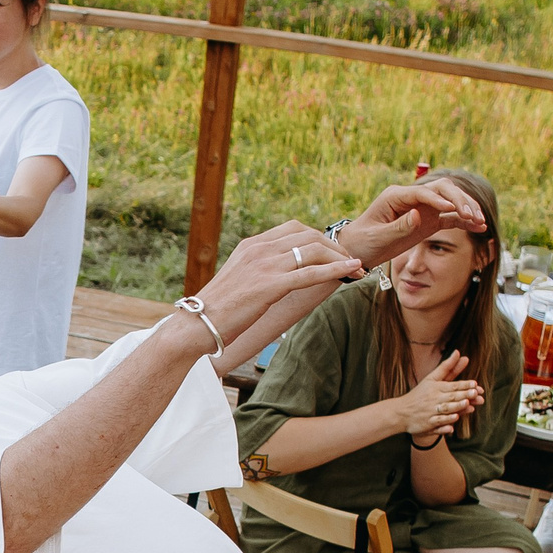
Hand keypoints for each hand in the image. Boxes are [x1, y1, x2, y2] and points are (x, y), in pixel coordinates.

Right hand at [196, 221, 365, 333]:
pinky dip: (336, 269)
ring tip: (356, 268)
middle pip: (308, 235)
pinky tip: (352, 270)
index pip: (293, 228)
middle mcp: (259, 249)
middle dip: (334, 246)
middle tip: (349, 260)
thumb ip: (259, 271)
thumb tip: (279, 278)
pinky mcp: (270, 285)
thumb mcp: (240, 280)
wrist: (197, 324)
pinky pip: (311, 272)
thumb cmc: (218, 310)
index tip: (331, 250)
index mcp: (251, 245)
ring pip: (314, 250)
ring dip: (340, 257)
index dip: (318, 237)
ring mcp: (265, 265)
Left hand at [337, 179, 487, 268]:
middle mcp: (412, 198)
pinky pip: (451, 218)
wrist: (357, 249)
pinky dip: (465, 221)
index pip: (423, 192)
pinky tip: (480, 227)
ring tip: (480, 221)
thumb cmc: (363, 241)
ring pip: (451, 201)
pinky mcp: (429, 220)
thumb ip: (398, 226)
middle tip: (472, 215)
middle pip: (442, 190)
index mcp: (396, 196)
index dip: (439, 200)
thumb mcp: (378, 237)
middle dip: (459, 200)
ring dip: (467, 208)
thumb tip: (418, 215)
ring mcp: (422, 208)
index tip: (454, 211)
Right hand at [393, 351, 481, 439]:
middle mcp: (433, 399)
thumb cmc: (420, 394)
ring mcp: (430, 412)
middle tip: (475, 393)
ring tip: (466, 404)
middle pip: (451, 397)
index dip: (464, 385)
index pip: (452, 385)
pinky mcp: (428, 424)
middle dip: (463, 395)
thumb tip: (459, 352)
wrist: (401, 412)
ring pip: (445, 410)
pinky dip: (445, 424)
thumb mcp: (432, 379)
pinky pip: (437, 424)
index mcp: (436, 387)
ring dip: (456, 407)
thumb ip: (447, 367)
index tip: (475, 384)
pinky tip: (453, 423)